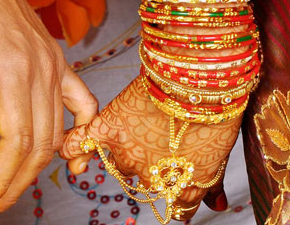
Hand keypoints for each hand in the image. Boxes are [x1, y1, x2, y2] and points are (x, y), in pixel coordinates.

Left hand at [0, 0, 97, 222]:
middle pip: (41, 143)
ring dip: (37, 165)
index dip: (0, 180)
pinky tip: (74, 157)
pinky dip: (81, 131)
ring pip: (58, 129)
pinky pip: (81, 100)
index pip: (16, 142)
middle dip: (15, 182)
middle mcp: (41, 67)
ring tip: (5, 185)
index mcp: (11, 68)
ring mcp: (53, 62)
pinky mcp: (54, 57)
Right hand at [60, 75, 240, 219]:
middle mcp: (153, 179)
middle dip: (153, 163)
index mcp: (183, 188)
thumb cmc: (216, 114)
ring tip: (142, 126)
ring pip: (121, 165)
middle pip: (145, 180)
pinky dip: (74, 148)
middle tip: (161, 137)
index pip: (176, 205)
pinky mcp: (110, 130)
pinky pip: (82, 145)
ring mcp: (128, 155)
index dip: (176, 188)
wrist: (199, 81)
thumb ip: (213, 187)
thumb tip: (218, 208)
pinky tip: (69, 151)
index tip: (177, 177)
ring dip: (128, 152)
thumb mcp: (220, 158)